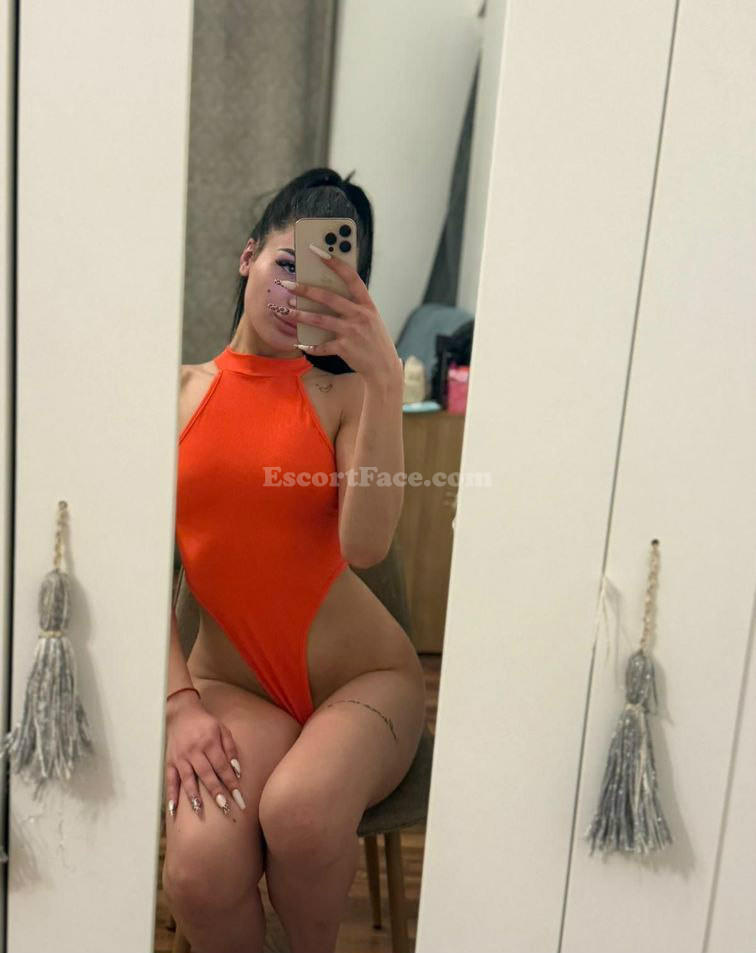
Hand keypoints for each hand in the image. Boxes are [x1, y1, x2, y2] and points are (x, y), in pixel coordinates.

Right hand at [164, 689, 244, 818]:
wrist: (182, 713)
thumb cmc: (206, 723)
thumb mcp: (222, 729)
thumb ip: (230, 749)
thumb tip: (237, 771)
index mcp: (209, 742)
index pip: (222, 766)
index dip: (231, 782)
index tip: (239, 797)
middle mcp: (194, 751)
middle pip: (207, 775)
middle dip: (216, 792)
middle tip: (226, 808)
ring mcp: (181, 757)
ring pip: (188, 779)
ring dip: (194, 796)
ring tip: (200, 812)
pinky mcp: (170, 762)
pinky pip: (170, 780)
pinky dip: (171, 795)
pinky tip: (173, 810)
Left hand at [280, 246, 402, 385]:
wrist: (384, 369)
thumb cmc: (374, 341)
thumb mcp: (370, 319)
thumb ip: (353, 307)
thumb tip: (326, 294)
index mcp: (367, 304)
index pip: (351, 277)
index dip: (335, 262)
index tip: (317, 250)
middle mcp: (360, 316)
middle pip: (329, 297)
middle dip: (306, 290)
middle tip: (288, 284)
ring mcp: (352, 332)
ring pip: (320, 320)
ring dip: (301, 314)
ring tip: (286, 309)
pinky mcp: (345, 349)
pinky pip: (321, 345)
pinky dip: (310, 345)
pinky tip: (300, 343)